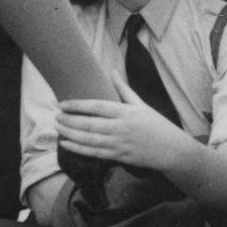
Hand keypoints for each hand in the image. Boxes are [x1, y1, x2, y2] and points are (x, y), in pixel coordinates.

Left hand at [55, 72, 187, 172]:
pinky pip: (94, 152)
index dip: (76, 106)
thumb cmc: (156, 124)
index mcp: (125, 112)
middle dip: (69, 120)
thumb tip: (112, 70)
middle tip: (56, 116)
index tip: (61, 104)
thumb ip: (123, 88)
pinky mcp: (119, 156)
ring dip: (70, 134)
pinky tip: (66, 143)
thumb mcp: (141, 104)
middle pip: (88, 124)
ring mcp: (119, 143)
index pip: (96, 107)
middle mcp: (120, 128)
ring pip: (88, 139)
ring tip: (57, 127)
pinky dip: (78, 148)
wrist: (171, 149)